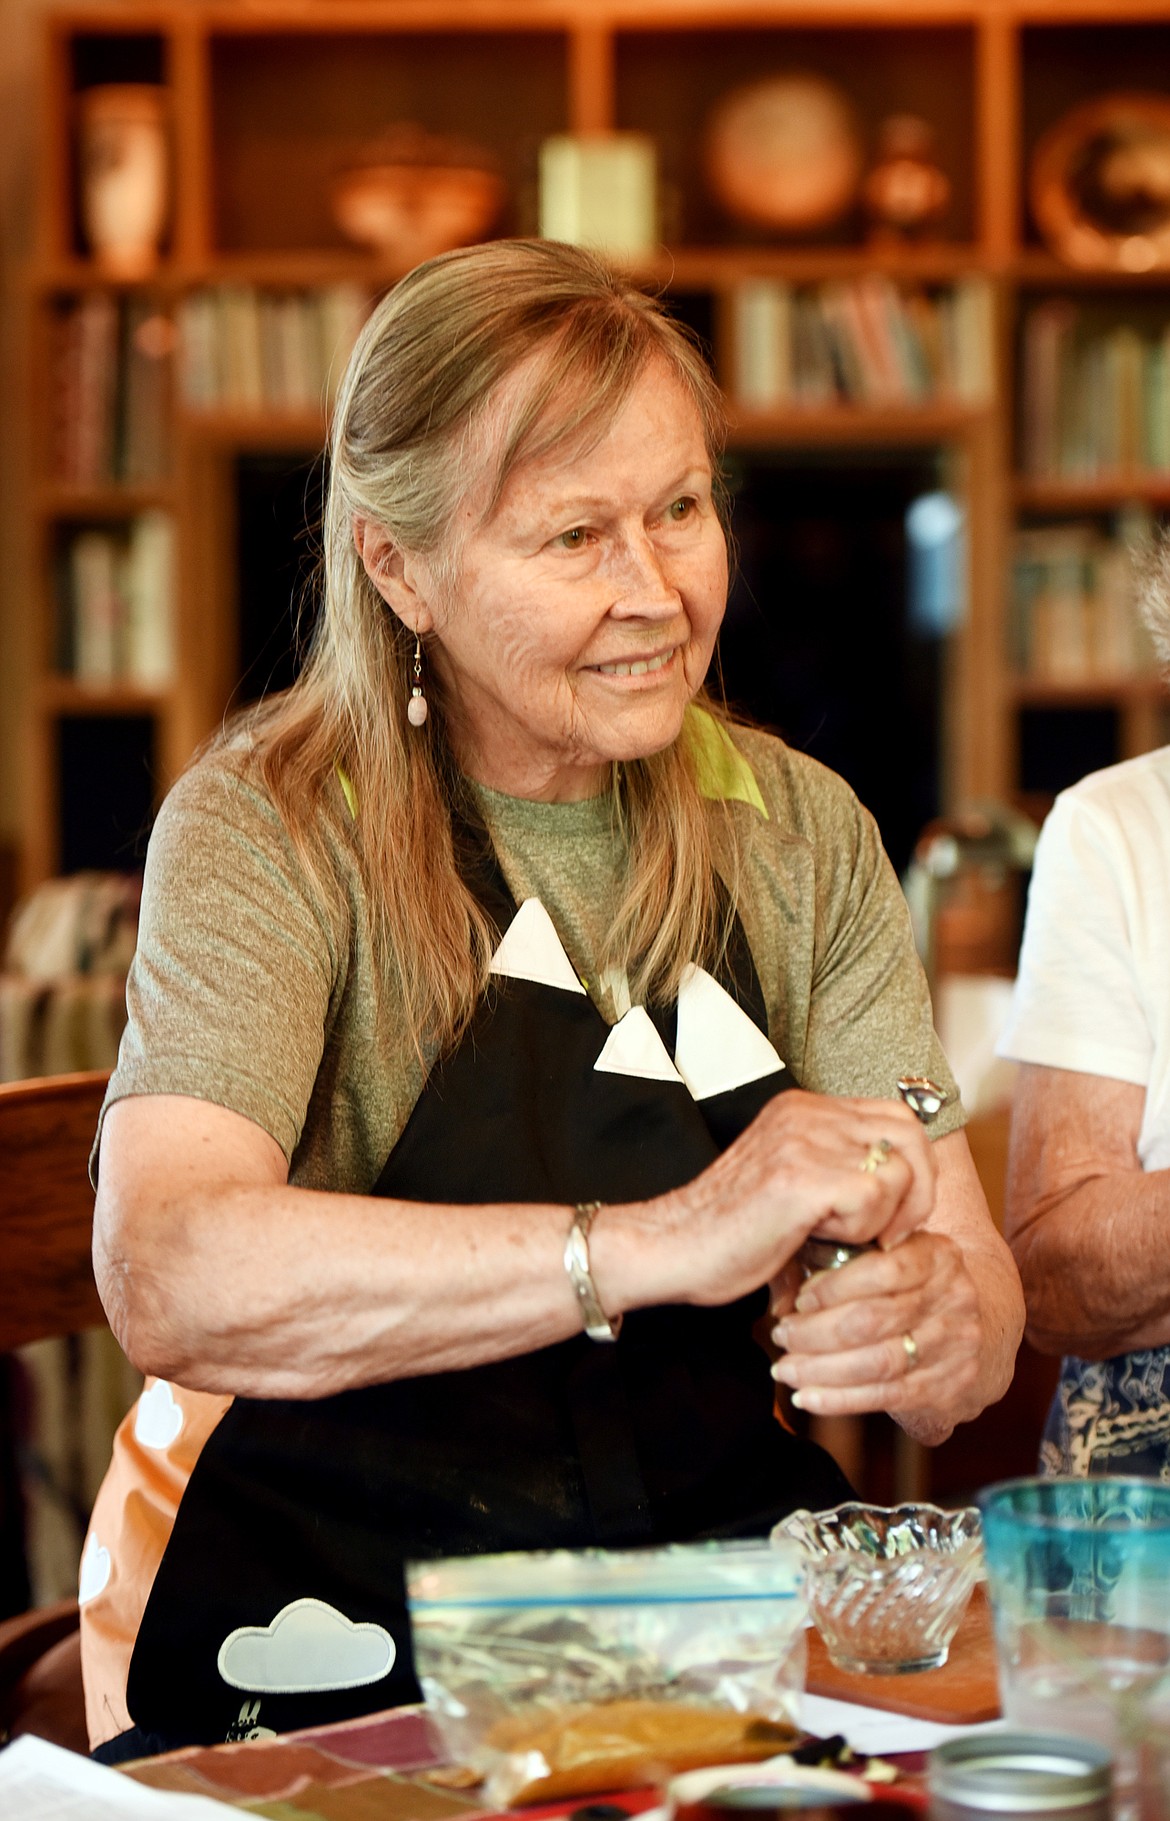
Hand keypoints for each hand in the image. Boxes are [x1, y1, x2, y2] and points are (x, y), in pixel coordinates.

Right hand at [660, 1090, 936, 1309]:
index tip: (896, 1213)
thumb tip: (905, 1189)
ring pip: (898, 1169)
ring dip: (884, 1216)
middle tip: (891, 1233)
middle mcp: (805, 1113)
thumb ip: (837, 1169)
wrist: (671, 1248)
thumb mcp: (791, 1181)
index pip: (895, 1117)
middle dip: (918, 1191)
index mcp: (803, 1109)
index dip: (912, 1167)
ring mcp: (802, 1140)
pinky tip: (823, 1242)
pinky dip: (863, 1229)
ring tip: (841, 1239)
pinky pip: (874, 1196)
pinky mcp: (801, 1177)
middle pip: (909, 1134)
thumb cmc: (729, 1231)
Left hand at [770, 1228, 982, 1442]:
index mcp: (938, 1256)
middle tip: (781, 1336)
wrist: (968, 1330)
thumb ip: (844, 1263)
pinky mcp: (947, 1388)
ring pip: (877, 1363)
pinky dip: (839, 1399)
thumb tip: (791, 1297)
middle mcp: (954, 1299)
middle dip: (816, 1332)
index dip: (834, 1287)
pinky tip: (807, 1397)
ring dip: (821, 1370)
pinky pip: (885, 1397)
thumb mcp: (889, 1257)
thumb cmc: (907, 1288)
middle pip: (874, 1321)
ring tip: (786, 1369)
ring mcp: (955, 1347)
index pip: (884, 1269)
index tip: (799, 1299)